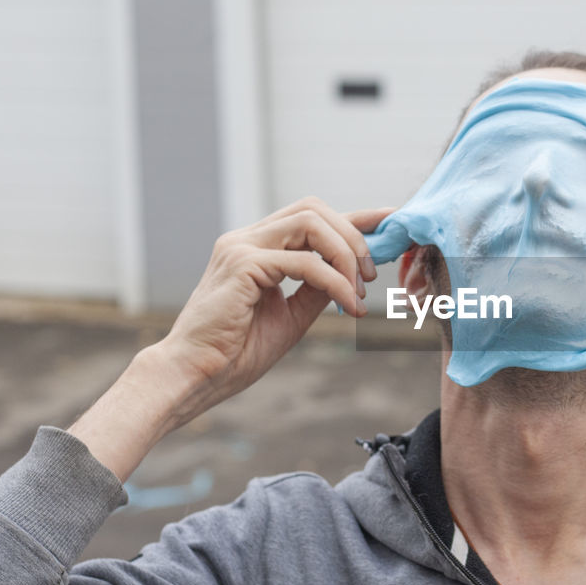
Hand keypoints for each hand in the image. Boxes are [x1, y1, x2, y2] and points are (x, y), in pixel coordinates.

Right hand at [156, 198, 392, 416]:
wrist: (196, 375)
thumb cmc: (236, 352)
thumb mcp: (291, 315)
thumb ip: (317, 289)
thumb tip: (351, 274)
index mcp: (256, 248)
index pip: (311, 218)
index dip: (354, 218)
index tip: (389, 221)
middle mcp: (246, 239)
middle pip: (314, 209)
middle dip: (353, 237)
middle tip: (370, 277)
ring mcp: (241, 247)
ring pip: (310, 223)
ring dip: (345, 254)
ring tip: (358, 291)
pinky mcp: (241, 265)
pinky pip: (304, 262)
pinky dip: (334, 281)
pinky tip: (345, 304)